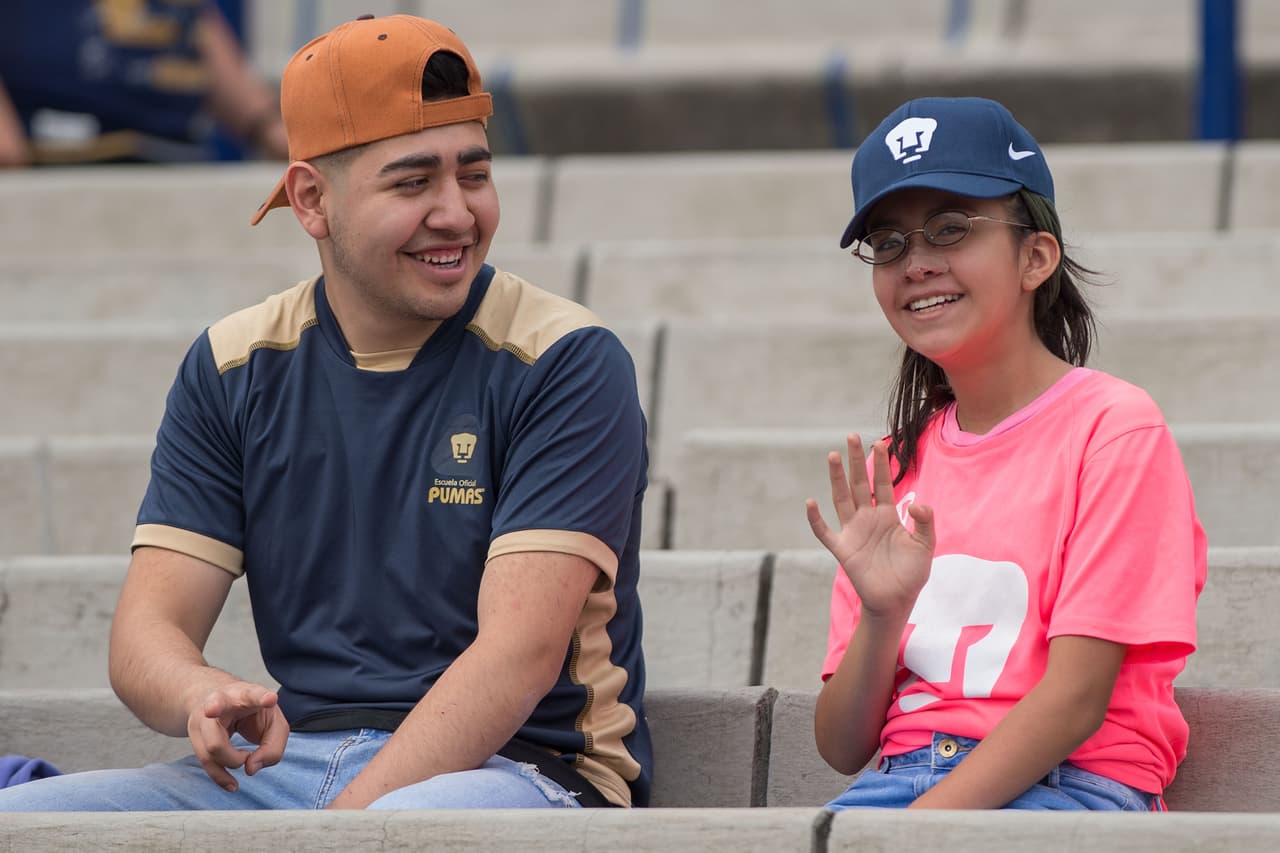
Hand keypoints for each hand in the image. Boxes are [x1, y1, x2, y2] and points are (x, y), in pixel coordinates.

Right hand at [187, 682, 289, 791]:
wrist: (215, 703)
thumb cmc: (251, 713)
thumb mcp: (273, 723)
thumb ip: (273, 747)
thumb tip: (251, 768)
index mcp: (246, 693)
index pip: (254, 693)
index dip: (262, 697)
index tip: (271, 699)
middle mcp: (221, 701)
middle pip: (216, 705)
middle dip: (213, 707)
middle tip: (212, 710)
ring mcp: (203, 719)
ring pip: (213, 746)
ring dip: (233, 761)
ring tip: (245, 757)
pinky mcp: (196, 737)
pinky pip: (206, 762)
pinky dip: (221, 777)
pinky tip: (232, 785)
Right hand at [806, 433, 935, 618]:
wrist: (896, 601)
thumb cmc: (912, 573)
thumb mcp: (925, 545)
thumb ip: (925, 523)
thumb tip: (917, 504)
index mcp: (887, 515)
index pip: (882, 483)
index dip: (880, 464)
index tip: (879, 442)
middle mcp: (867, 518)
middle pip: (859, 483)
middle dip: (855, 460)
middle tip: (852, 436)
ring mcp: (853, 531)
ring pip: (841, 498)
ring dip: (836, 478)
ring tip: (832, 455)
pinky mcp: (842, 548)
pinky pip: (824, 531)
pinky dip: (816, 519)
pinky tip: (811, 503)